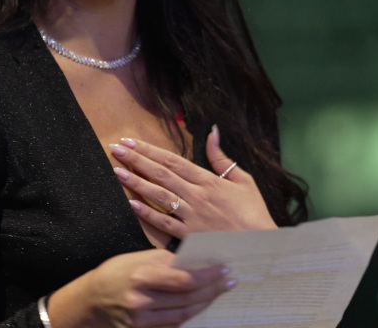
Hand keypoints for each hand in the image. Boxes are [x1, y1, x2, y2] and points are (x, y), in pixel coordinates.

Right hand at [48, 249, 233, 327]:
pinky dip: (189, 317)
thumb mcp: (137, 259)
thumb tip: (196, 261)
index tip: (225, 270)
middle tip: (230, 282)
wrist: (90, 301)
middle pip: (188, 299)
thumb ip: (166, 262)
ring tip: (218, 293)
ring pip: (183, 315)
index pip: (184, 279)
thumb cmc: (116, 273)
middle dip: (212, 290)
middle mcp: (141, 302)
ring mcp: (141, 321)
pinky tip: (200, 307)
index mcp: (141, 276)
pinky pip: (172, 326)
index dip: (208, 276)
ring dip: (205, 304)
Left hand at [109, 126, 277, 238]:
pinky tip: (131, 204)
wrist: (260, 245)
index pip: (172, 160)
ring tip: (117, 171)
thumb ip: (222, 157)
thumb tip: (213, 131)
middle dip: (136, 160)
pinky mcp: (189, 235)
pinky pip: (165, 223)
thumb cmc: (253, 212)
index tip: (131, 142)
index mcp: (208, 180)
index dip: (150, 150)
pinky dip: (148, 214)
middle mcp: (196, 195)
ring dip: (136, 183)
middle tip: (116, 149)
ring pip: (159, 195)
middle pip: (161, 174)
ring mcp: (191, 216)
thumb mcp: (243, 180)